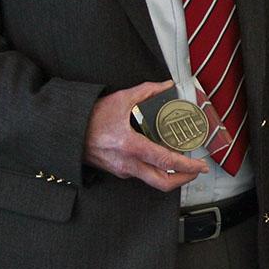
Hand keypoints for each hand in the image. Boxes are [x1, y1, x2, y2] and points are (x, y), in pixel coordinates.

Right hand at [83, 80, 209, 191]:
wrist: (67, 132)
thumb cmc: (91, 118)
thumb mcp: (121, 99)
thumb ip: (147, 91)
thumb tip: (166, 86)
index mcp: (130, 146)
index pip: (165, 161)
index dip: (186, 166)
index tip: (200, 166)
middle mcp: (127, 163)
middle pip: (162, 183)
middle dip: (183, 179)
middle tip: (195, 170)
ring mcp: (122, 170)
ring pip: (152, 181)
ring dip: (170, 176)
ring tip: (181, 164)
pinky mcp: (118, 171)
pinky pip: (141, 174)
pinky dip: (155, 169)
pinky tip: (160, 158)